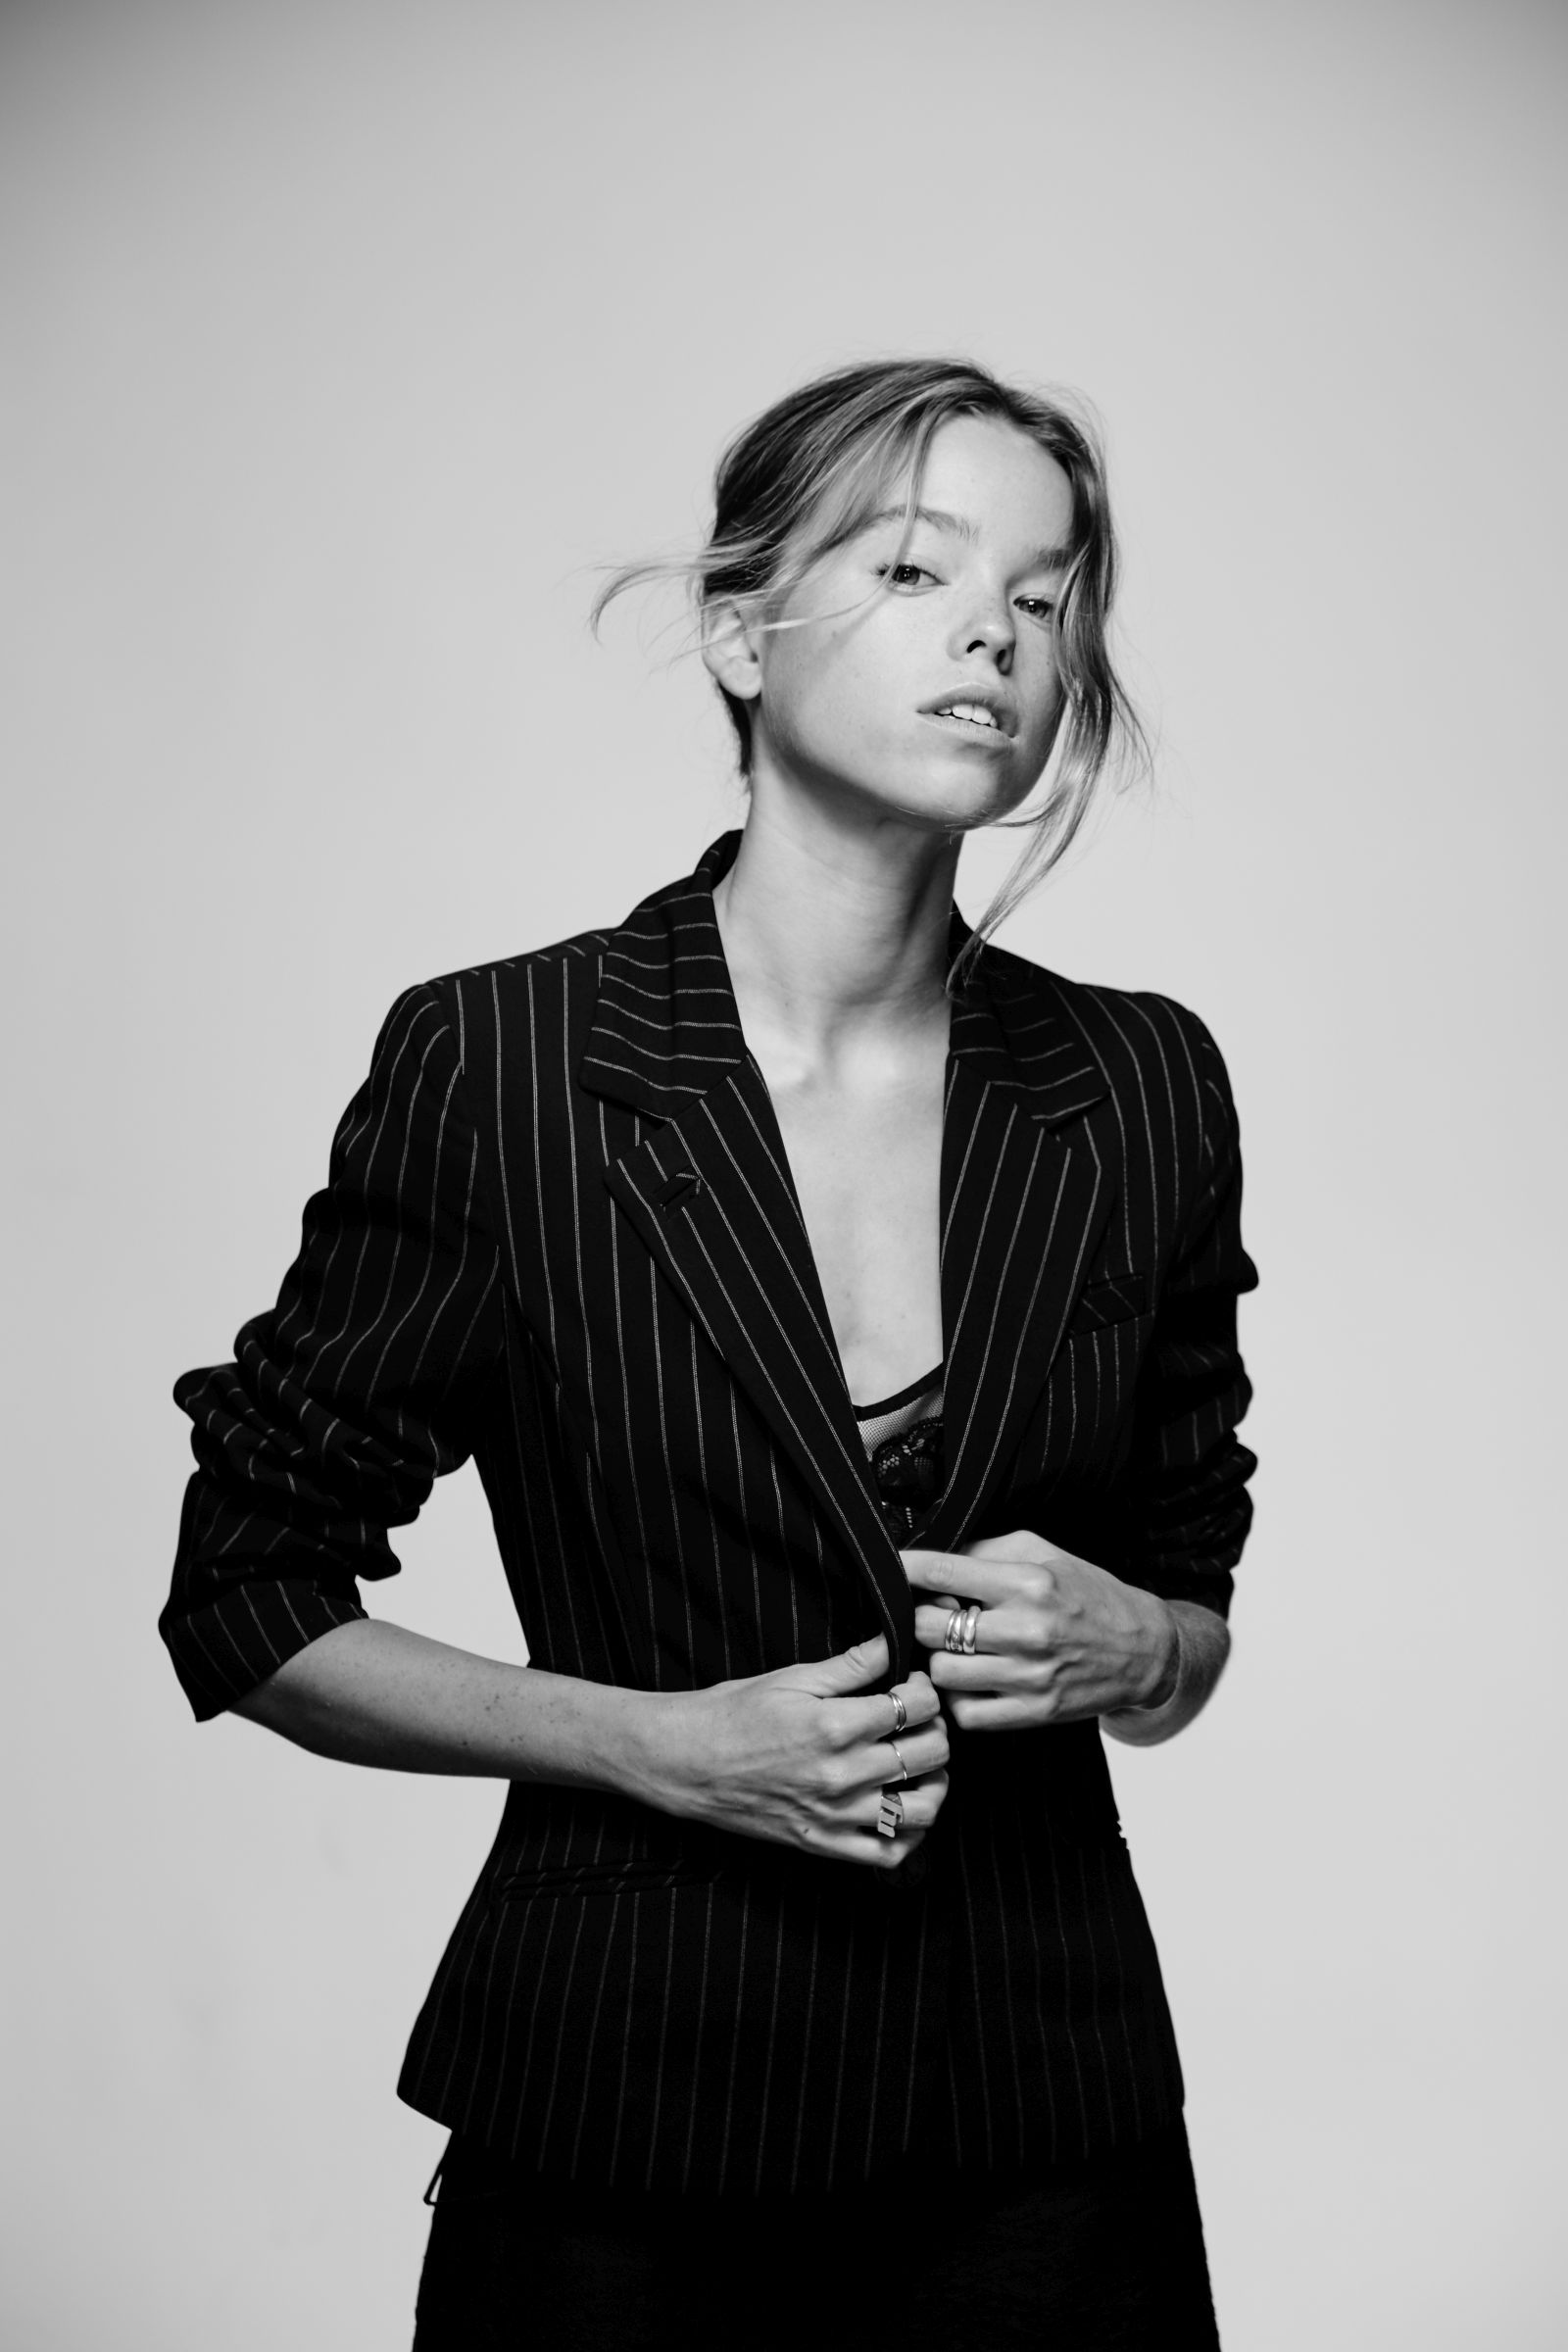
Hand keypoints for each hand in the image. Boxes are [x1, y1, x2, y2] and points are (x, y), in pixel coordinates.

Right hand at [635, 1636, 948, 1867]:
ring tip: (921, 1764)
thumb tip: (895, 1640)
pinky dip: (910, 1834)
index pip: (916, 1707)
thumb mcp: (793, 1677)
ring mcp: (834, 1815)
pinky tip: (903, 1806)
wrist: (685, 1762)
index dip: (924, 1690)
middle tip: (919, 1719)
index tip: (911, 1685)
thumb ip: (852, 1664)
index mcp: (835, 1726)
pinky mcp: (822, 1844)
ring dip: (935, 1783)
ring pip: (922, 1809)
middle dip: (936, 1729)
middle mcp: (842, 1775)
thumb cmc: (734, 1712)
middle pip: (929, 1754)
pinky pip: (888, 1852)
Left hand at [903, 1533, 1176, 1731]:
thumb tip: (930, 1555)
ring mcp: (1030, 1677)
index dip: (904, 1568)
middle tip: (930, 1613)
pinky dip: (958, 1698)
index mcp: (1028, 1582)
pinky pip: (965, 1713)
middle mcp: (1027, 1630)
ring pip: (941, 1673)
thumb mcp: (1043, 1554)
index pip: (943, 1570)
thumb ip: (985, 1552)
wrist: (1143, 1650)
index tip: (889, 1567)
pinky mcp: (1033, 1713)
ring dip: (937, 1660)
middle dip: (920, 1617)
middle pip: (931, 1627)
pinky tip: (970, 1680)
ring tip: (951, 1648)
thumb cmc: (1087, 1593)